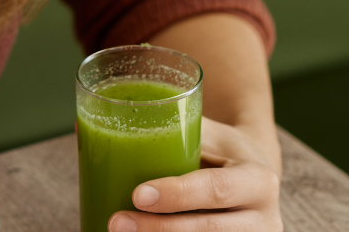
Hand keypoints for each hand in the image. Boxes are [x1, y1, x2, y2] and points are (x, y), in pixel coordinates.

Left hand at [110, 117, 281, 231]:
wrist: (258, 183)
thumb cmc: (222, 154)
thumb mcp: (210, 135)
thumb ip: (164, 127)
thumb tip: (83, 126)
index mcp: (259, 179)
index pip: (215, 189)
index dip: (177, 194)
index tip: (137, 194)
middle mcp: (265, 219)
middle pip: (208, 231)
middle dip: (158, 230)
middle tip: (116, 223)